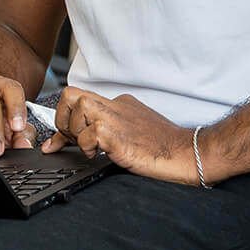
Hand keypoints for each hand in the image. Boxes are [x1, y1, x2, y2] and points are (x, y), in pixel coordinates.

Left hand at [42, 88, 200, 184]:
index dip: (65, 118)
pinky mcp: (116, 133)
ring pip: (77, 108)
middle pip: (71, 95)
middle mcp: (115, 105)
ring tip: (91, 148)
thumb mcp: (129, 134)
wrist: (187, 154)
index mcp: (119, 104)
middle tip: (73, 139)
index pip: (80, 100)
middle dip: (63, 119)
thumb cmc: (164, 148)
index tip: (61, 139)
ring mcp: (115, 117)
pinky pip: (88, 134)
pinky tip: (101, 154)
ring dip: (76, 132)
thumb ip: (104, 132)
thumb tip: (77, 141)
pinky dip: (87, 147)